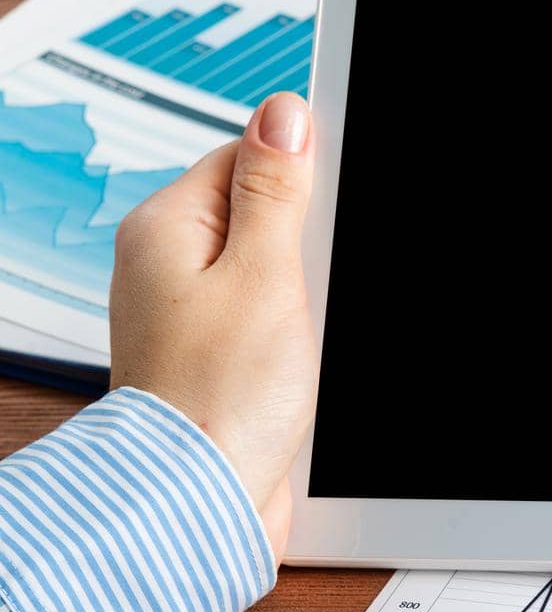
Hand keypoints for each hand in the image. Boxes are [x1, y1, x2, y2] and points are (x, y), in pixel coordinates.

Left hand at [110, 92, 316, 560]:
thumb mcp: (265, 274)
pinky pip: (272, 321)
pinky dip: (298, 337)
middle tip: (310, 288)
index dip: (301, 181)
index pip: (245, 157)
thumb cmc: (219, 398)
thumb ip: (275, 190)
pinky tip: (301, 364)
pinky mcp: (219, 358)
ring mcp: (192, 314)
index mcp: (166, 228)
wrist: (203, 498)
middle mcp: (168, 267)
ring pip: (275, 273)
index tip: (326, 215)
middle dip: (307, 248)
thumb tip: (285, 113)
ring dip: (307, 299)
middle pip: (263, 217)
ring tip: (300, 338)